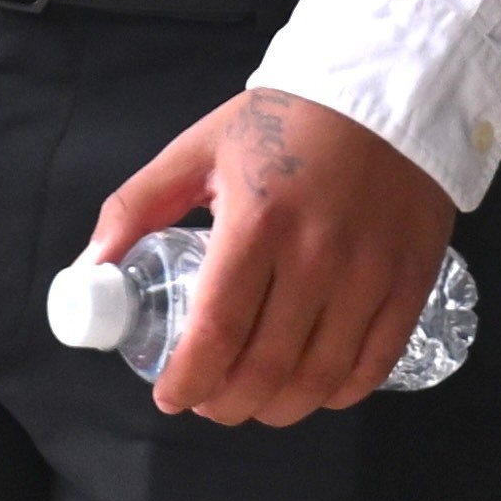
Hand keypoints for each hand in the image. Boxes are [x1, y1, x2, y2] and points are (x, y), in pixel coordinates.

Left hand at [91, 90, 456, 425]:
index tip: (169, 396)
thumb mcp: (197, 150)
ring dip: (279, 408)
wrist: (381, 92)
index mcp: (257, 223)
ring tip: (253, 401)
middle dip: (227, 403)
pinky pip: (373, 365)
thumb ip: (136, 206)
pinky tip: (312, 388)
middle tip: (208, 402)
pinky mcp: (410, 283)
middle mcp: (317, 257)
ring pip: (320, 378)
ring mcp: (370, 276)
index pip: (218, 330)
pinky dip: (337, 393)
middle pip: (268, 366)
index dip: (189, 379)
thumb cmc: (281, 123)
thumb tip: (90, 268)